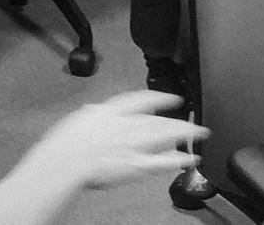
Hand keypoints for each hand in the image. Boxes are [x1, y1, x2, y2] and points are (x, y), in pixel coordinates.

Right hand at [20, 90, 206, 190]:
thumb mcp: (77, 120)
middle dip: (178, 120)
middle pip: (159, 120)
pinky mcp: (135, 165)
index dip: (160, 98)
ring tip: (199, 135)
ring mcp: (133, 145)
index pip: (142, 100)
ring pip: (165, 137)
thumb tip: (92, 112)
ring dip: (185, 135)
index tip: (172, 98)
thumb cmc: (64, 144)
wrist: (65, 160)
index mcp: (112, 112)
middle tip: (194, 121)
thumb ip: (91, 116)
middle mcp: (126, 126)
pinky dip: (177, 161)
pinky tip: (189, 160)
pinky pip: (161, 163)